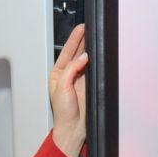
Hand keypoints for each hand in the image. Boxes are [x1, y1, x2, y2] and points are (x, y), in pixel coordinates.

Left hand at [49, 24, 88, 156]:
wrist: (74, 128)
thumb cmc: (63, 112)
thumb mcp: (62, 86)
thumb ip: (72, 69)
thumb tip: (83, 57)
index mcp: (57, 73)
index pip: (66, 51)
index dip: (74, 39)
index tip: (81, 28)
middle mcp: (68, 74)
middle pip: (76, 53)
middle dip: (83, 40)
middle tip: (90, 28)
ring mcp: (80, 79)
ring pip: (86, 59)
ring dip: (91, 48)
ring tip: (95, 36)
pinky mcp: (90, 85)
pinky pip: (94, 69)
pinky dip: (97, 61)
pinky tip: (99, 53)